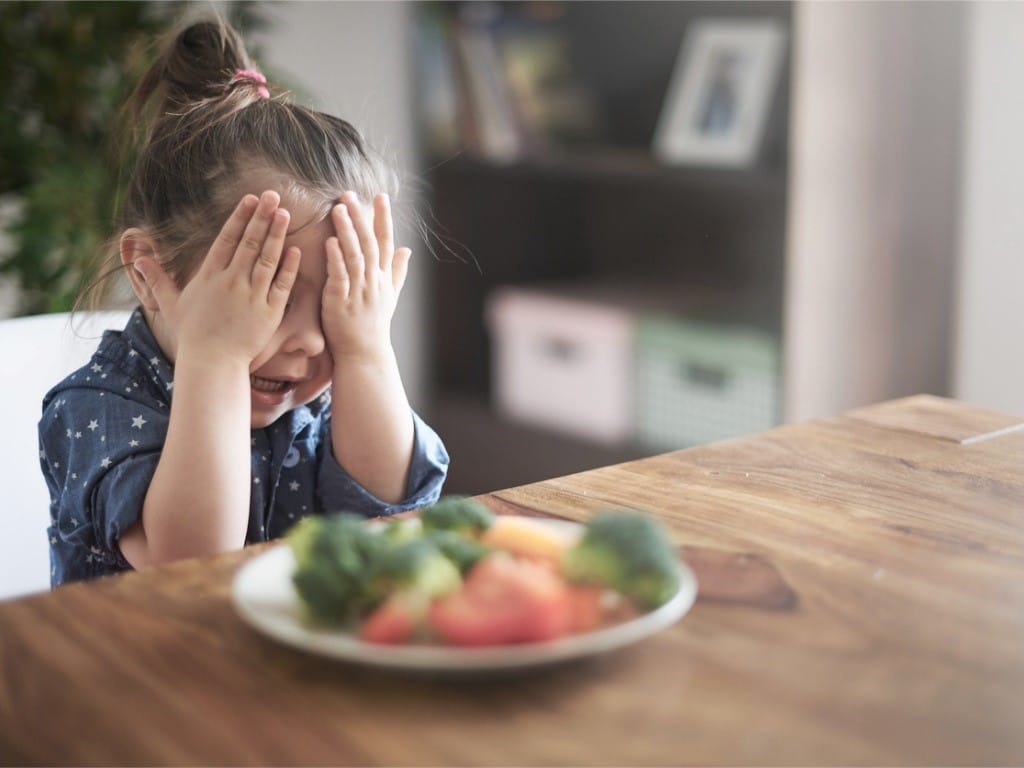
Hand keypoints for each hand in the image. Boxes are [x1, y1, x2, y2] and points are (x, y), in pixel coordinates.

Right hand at [134, 191, 300, 365]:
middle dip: (261, 217)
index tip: (250, 199)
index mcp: (210, 276)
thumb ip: (157, 279)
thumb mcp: (171, 304)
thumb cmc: (193, 335)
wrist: (212, 363)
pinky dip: (289, 267)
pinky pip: (281, 285)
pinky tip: (295, 250)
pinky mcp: (269, 312)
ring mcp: (252, 296)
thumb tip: (137, 258)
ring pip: (267, 259)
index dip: (240, 217)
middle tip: (273, 196)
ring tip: (285, 214)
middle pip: (249, 243)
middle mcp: (231, 281)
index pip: (227, 239)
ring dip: (276, 235)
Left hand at [321, 191, 410, 360]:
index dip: (383, 218)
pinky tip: (329, 241)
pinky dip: (335, 258)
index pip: (386, 242)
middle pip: (369, 243)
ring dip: (347, 231)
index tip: (380, 196)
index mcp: (384, 277)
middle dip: (360, 217)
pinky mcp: (341, 302)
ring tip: (338, 209)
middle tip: (349, 194)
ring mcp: (358, 291)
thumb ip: (397, 271)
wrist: (364, 354)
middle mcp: (374, 282)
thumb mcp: (390, 297)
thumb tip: (408, 249)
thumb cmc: (374, 325)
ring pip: (354, 255)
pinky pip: (340, 276)